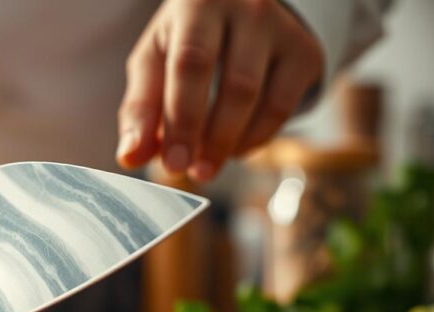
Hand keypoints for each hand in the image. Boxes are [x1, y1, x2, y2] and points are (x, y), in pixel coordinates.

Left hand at [117, 0, 323, 180]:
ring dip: (231, 145)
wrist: (238, 10)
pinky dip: (255, 139)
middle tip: (191, 172)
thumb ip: (140, 108)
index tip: (172, 163)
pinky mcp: (304, 54)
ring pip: (263, 101)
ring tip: (205, 166)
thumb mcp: (155, 61)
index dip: (182, 119)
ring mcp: (282, 30)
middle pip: (236, 85)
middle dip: (210, 139)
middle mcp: (248, 10)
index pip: (192, 64)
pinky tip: (232, 148)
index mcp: (198, 4)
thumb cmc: (187, 40)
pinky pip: (283, 109)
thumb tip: (129, 157)